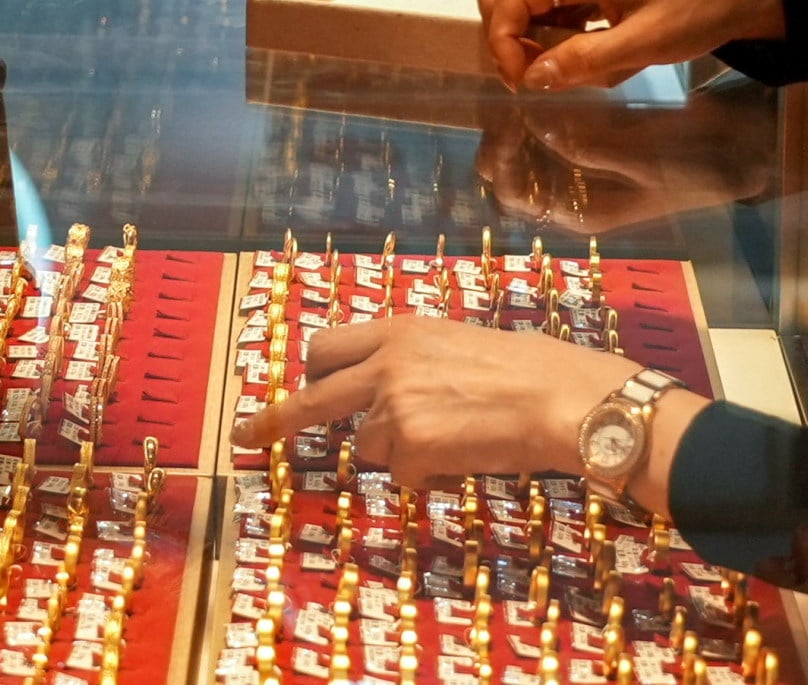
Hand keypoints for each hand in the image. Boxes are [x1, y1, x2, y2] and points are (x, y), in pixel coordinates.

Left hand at [232, 317, 658, 489]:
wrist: (561, 399)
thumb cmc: (529, 370)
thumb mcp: (458, 343)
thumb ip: (413, 361)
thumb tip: (386, 387)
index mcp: (398, 331)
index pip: (326, 348)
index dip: (308, 374)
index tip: (282, 387)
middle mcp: (384, 364)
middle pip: (310, 395)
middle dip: (276, 419)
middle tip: (246, 436)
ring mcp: (392, 406)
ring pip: (365, 444)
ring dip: (396, 451)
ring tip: (451, 438)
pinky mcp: (408, 446)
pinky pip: (400, 473)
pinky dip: (425, 475)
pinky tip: (461, 457)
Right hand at [477, 0, 785, 91]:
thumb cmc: (698, 10)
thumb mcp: (646, 42)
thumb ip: (586, 60)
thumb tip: (531, 79)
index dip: (503, 43)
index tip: (523, 83)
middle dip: (507, 41)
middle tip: (535, 79)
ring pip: (522, 7)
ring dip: (529, 43)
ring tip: (563, 72)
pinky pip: (548, 14)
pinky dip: (550, 40)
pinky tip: (581, 59)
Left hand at [478, 88, 779, 233]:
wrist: (734, 151)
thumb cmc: (696, 164)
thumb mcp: (648, 160)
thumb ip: (594, 150)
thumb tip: (543, 132)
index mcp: (583, 214)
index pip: (517, 196)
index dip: (504, 161)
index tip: (510, 122)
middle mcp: (572, 198)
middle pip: (509, 177)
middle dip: (500, 142)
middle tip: (509, 102)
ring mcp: (577, 172)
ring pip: (520, 153)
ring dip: (511, 126)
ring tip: (519, 91)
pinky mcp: (585, 144)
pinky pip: (542, 133)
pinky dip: (531, 115)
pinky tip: (536, 88)